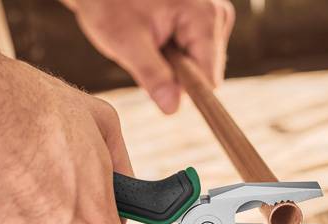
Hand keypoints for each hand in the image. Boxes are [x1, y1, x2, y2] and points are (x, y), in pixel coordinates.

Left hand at [66, 0, 234, 113]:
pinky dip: (174, 54)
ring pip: (201, 66)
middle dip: (175, 73)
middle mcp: (218, 14)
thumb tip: (173, 108)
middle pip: (206, 72)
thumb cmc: (109, 3)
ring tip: (149, 40)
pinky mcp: (206, 21)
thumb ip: (152, 75)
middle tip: (145, 50)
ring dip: (173, 64)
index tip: (160, 91)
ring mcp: (214, 16)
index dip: (184, 90)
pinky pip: (196, 55)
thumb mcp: (125, 42)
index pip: (209, 77)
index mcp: (204, 16)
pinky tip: (157, 37)